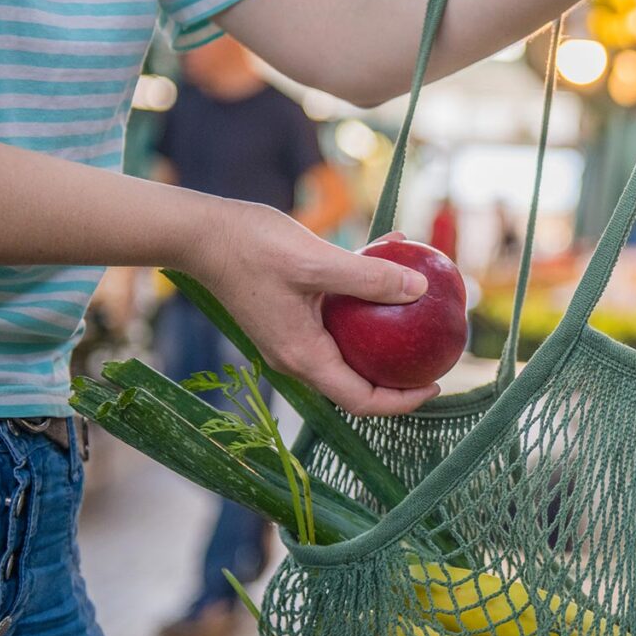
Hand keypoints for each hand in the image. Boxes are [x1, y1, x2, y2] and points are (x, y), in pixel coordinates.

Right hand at [195, 201, 439, 415]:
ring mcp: (291, 336)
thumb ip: (369, 278)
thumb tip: (420, 290)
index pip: (361, 400)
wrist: (201, 234)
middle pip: (357, 381)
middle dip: (398, 372)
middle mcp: (297, 355)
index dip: (402, 401)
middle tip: (431, 352)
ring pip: (349, 347)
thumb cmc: (252, 247)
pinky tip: (386, 257)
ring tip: (417, 305)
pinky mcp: (289, 314)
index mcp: (303, 356)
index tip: (435, 385)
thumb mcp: (316, 261)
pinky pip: (336, 317)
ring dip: (382, 330)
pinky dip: (362, 297)